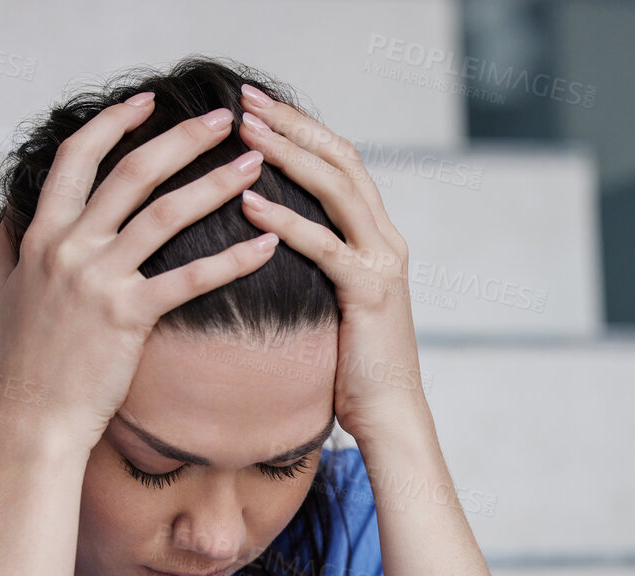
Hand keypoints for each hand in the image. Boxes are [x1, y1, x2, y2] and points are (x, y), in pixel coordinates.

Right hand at [0, 95, 280, 451]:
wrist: (35, 419)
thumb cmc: (23, 364)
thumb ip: (6, 250)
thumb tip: (7, 219)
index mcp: (40, 235)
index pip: (75, 158)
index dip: (112, 123)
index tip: (145, 102)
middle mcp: (69, 247)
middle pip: (133, 171)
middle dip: (183, 137)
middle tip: (224, 118)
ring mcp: (99, 279)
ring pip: (167, 214)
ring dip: (216, 182)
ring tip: (254, 163)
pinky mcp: (128, 316)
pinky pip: (190, 278)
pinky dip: (232, 258)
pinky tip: (265, 244)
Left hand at [235, 84, 426, 443]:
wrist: (390, 417)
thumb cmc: (352, 368)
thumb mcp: (331, 302)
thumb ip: (315, 264)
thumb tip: (268, 239)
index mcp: (377, 236)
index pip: (341, 162)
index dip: (300, 128)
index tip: (256, 107)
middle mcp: (386, 239)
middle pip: (340, 159)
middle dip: (291, 124)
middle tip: (244, 99)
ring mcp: (382, 263)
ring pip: (336, 189)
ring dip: (287, 155)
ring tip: (244, 134)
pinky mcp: (369, 293)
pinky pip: (324, 246)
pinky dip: (285, 221)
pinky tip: (248, 204)